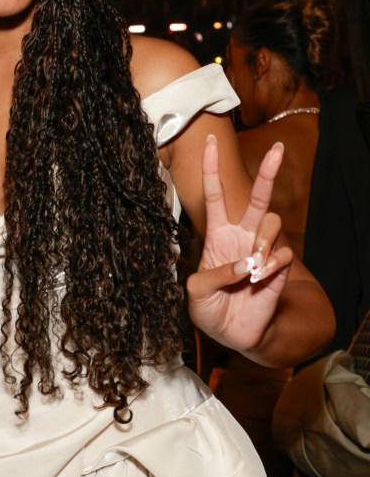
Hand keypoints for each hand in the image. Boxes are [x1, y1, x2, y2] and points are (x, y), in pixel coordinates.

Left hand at [186, 135, 293, 350]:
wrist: (231, 333)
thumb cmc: (209, 307)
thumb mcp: (195, 291)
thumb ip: (212, 276)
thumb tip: (243, 265)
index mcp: (217, 234)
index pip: (214, 195)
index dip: (211, 169)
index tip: (210, 142)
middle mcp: (241, 236)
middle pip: (257, 197)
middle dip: (269, 173)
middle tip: (280, 150)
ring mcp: (261, 250)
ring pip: (272, 222)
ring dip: (262, 241)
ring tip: (252, 265)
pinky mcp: (277, 268)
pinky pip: (282, 255)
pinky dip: (270, 266)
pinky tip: (259, 278)